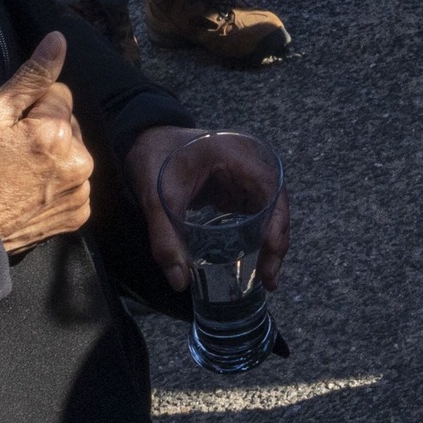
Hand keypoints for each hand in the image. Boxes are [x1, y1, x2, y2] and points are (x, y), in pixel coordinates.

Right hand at [0, 34, 96, 252]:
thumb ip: (31, 76)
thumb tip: (59, 39)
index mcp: (58, 131)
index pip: (59, 95)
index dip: (31, 108)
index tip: (11, 128)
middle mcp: (79, 160)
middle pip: (70, 126)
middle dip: (47, 132)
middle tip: (13, 152)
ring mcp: (81, 190)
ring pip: (73, 155)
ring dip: (54, 158)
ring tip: (20, 173)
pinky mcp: (78, 214)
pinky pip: (74, 185)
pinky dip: (58, 186)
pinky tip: (31, 192)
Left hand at [126, 123, 291, 293]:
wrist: (145, 140)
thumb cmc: (154, 160)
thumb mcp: (155, 199)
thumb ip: (165, 239)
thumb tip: (180, 282)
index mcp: (234, 155)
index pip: (269, 187)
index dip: (276, 220)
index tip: (272, 250)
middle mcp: (248, 161)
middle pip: (276, 201)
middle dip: (277, 239)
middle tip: (269, 276)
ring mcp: (244, 173)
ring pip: (270, 208)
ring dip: (271, 239)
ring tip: (266, 273)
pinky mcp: (237, 184)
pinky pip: (257, 209)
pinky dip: (259, 233)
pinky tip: (255, 255)